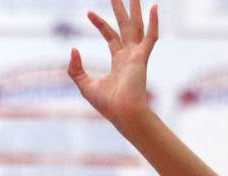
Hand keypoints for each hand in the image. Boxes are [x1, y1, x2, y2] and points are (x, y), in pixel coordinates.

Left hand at [69, 0, 157, 128]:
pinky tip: (154, 7)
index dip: (100, 24)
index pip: (110, 37)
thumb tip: (73, 49)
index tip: (89, 13)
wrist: (122, 113)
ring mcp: (137, 56)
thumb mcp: (84, 85)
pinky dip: (153, 23)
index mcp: (119, 63)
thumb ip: (75, 69)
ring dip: (136, 10)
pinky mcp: (142, 59)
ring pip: (137, 27)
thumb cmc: (107, 105)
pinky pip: (150, 38)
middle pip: (126, 27)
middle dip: (121, 10)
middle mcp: (130, 56)